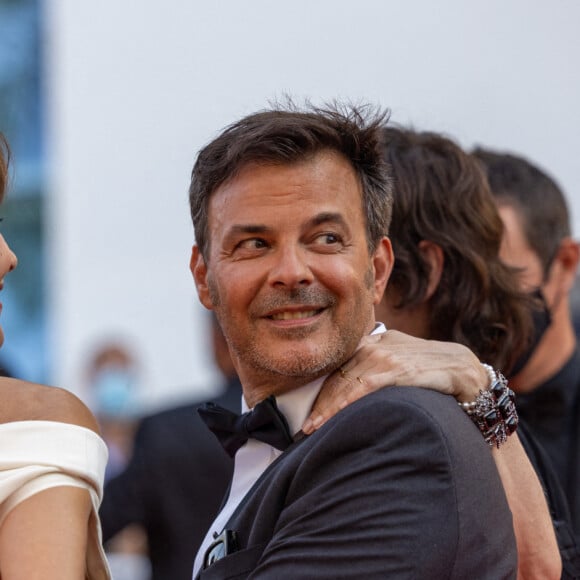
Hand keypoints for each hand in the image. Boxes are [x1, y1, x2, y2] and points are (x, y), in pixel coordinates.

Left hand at [302, 330, 487, 433]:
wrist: (466, 370)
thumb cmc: (432, 370)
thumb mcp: (401, 360)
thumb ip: (379, 367)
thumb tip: (354, 388)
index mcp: (375, 341)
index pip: (341, 367)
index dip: (322, 391)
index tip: (310, 412)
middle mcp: (377, 344)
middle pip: (339, 375)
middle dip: (320, 403)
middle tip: (305, 428)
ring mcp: (388, 355)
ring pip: (347, 381)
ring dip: (328, 407)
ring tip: (314, 428)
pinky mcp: (400, 369)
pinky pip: (366, 386)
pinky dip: (347, 401)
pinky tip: (335, 415)